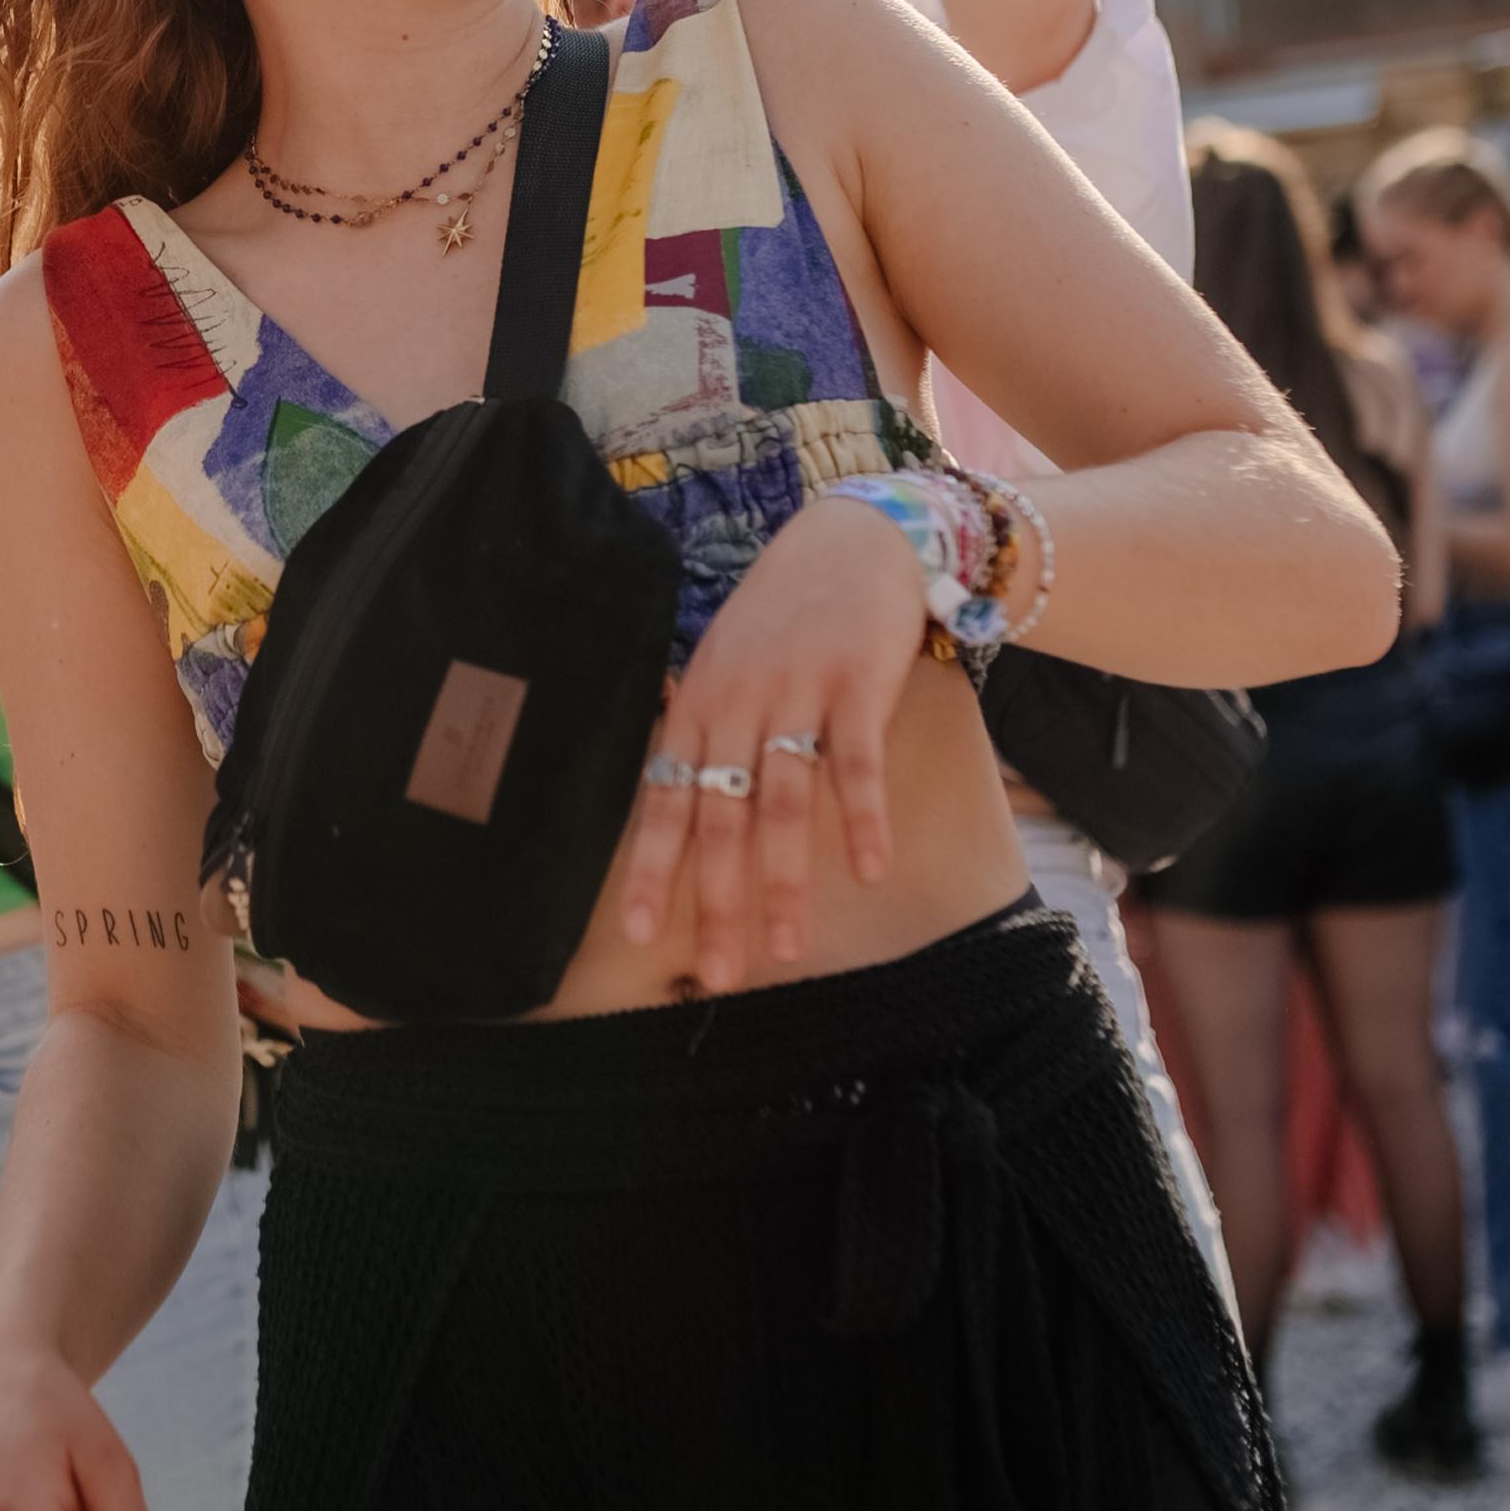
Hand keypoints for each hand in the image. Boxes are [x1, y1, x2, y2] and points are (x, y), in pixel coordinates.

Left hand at [615, 492, 919, 992]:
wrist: (853, 536)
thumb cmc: (785, 616)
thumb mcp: (727, 667)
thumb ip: (710, 736)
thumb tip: (684, 818)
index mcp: (697, 708)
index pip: (664, 800)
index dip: (653, 869)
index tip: (642, 934)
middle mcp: (736, 705)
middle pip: (721, 818)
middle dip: (718, 901)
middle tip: (720, 975)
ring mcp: (796, 693)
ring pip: (782, 803)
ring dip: (784, 881)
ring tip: (786, 949)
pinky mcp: (856, 683)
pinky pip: (855, 763)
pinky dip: (862, 819)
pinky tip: (867, 871)